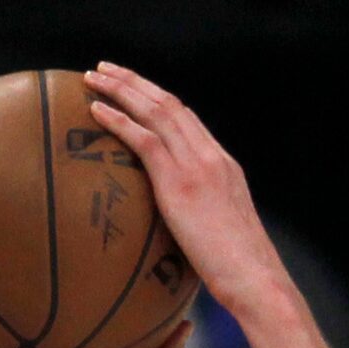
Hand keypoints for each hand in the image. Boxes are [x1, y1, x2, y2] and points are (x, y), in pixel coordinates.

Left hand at [82, 64, 288, 319]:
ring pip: (157, 111)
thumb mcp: (215, 236)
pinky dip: (119, 121)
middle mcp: (211, 155)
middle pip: (170, 104)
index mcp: (222, 165)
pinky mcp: (182, 182)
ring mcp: (198, 165)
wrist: (255, 278)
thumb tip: (171, 239)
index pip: (186, 120)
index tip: (133, 89)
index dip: (156, 100)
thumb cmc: (235, 274)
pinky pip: (145, 140)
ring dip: (123, 89)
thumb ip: (195, 222)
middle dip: (136, 82)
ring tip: (93, 77)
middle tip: (104, 69)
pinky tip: (95, 111)